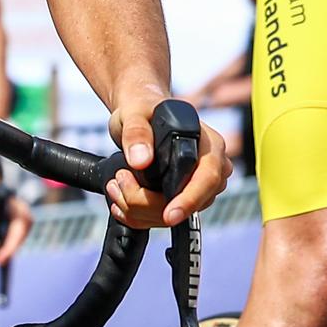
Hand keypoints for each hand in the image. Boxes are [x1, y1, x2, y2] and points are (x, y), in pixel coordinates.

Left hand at [104, 90, 231, 228]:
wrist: (138, 114)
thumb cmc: (142, 108)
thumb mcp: (135, 113)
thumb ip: (136, 133)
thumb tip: (141, 160)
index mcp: (210, 144)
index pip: (209, 178)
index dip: (190, 200)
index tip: (168, 215)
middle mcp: (211, 168)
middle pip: (191, 203)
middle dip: (149, 204)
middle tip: (119, 183)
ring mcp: (199, 186)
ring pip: (173, 215)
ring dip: (138, 210)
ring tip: (116, 185)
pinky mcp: (183, 198)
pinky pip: (163, 217)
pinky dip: (138, 216)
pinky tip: (120, 200)